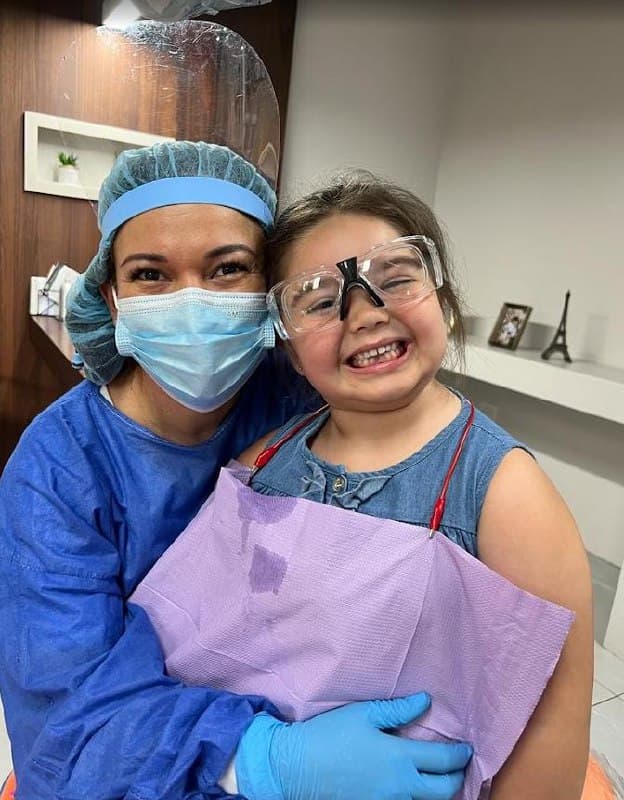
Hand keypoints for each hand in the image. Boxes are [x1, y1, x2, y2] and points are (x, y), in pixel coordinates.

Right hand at [235, 693, 471, 799]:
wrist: (296, 768)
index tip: (466, 748)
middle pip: (445, 791)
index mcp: (399, 758)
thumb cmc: (329, 735)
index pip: (444, 761)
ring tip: (438, 777)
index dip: (460, 754)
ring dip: (437, 791)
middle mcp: (400, 786)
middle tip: (459, 766)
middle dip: (457, 778)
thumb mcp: (363, 714)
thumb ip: (398, 710)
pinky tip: (411, 785)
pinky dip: (415, 798)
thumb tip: (425, 701)